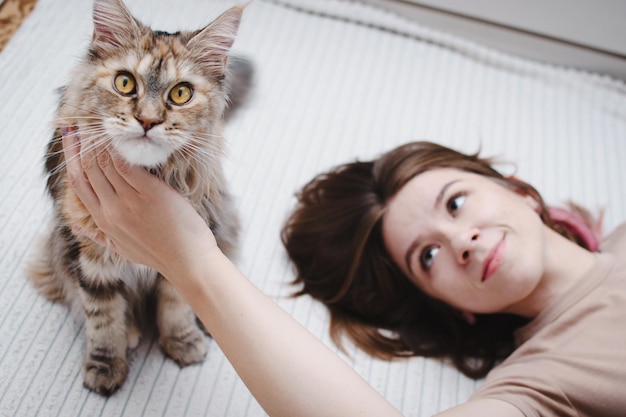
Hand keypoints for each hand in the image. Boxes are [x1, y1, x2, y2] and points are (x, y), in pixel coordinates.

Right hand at [61, 127, 218, 278]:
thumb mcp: (121, 249)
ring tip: (96, 121)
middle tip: (79, 121)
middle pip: (88, 169)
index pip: (78, 183)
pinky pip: (128, 166)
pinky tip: (118, 134)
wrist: (188, 263)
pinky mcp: (150, 194)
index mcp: (103, 222)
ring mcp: (129, 202)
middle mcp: (111, 210)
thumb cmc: (159, 254)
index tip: (69, 138)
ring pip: (105, 164)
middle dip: (81, 143)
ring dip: (99, 140)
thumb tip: (77, 227)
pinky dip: (120, 149)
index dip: (71, 157)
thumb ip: (98, 236)